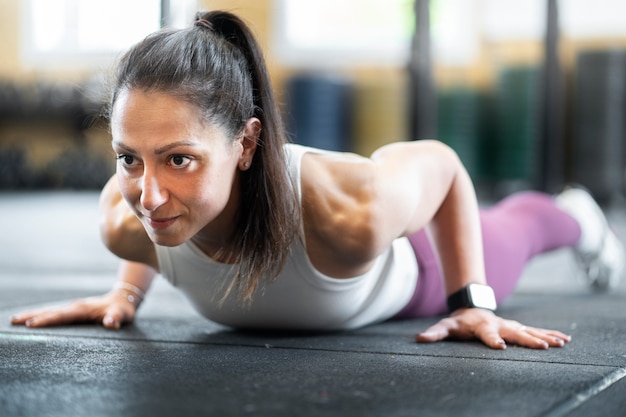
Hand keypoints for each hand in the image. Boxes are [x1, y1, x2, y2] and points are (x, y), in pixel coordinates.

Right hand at [10, 290, 137, 329]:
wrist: (124, 299)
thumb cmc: (122, 310)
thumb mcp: (122, 315)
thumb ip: (116, 318)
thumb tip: (111, 323)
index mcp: (83, 309)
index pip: (62, 315)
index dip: (48, 320)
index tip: (32, 324)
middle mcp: (75, 307)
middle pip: (50, 311)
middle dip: (32, 316)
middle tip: (13, 321)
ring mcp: (73, 307)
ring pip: (50, 310)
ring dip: (33, 314)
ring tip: (14, 319)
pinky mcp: (73, 310)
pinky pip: (54, 312)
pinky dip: (41, 315)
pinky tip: (31, 319)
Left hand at [416, 308, 571, 349]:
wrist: (471, 309)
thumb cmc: (458, 323)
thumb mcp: (445, 327)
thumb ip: (434, 333)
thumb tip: (420, 338)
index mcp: (482, 327)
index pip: (488, 335)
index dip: (493, 341)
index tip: (502, 348)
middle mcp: (499, 325)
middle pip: (515, 333)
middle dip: (528, 340)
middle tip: (543, 347)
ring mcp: (511, 326)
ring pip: (530, 331)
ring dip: (545, 336)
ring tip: (561, 343)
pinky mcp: (518, 327)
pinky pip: (537, 330)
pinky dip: (550, 334)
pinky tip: (565, 340)